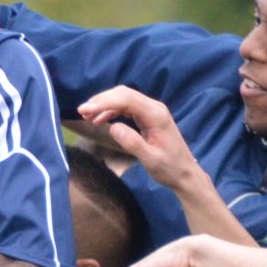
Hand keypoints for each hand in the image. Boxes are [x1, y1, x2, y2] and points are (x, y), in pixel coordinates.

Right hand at [77, 87, 203, 195]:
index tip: (85, 110)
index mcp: (156, 115)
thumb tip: (113, 127)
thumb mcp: (150, 159)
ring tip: (87, 116)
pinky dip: (111, 110)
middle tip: (81, 111)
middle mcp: (154, 108)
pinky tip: (100, 120)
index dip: (104, 102)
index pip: (126, 99)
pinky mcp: (147, 117)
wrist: (184, 173)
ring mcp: (151, 111)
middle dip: (101, 100)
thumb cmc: (169, 168)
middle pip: (124, 94)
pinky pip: (126, 107)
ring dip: (104, 105)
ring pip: (123, 99)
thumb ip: (133, 143)